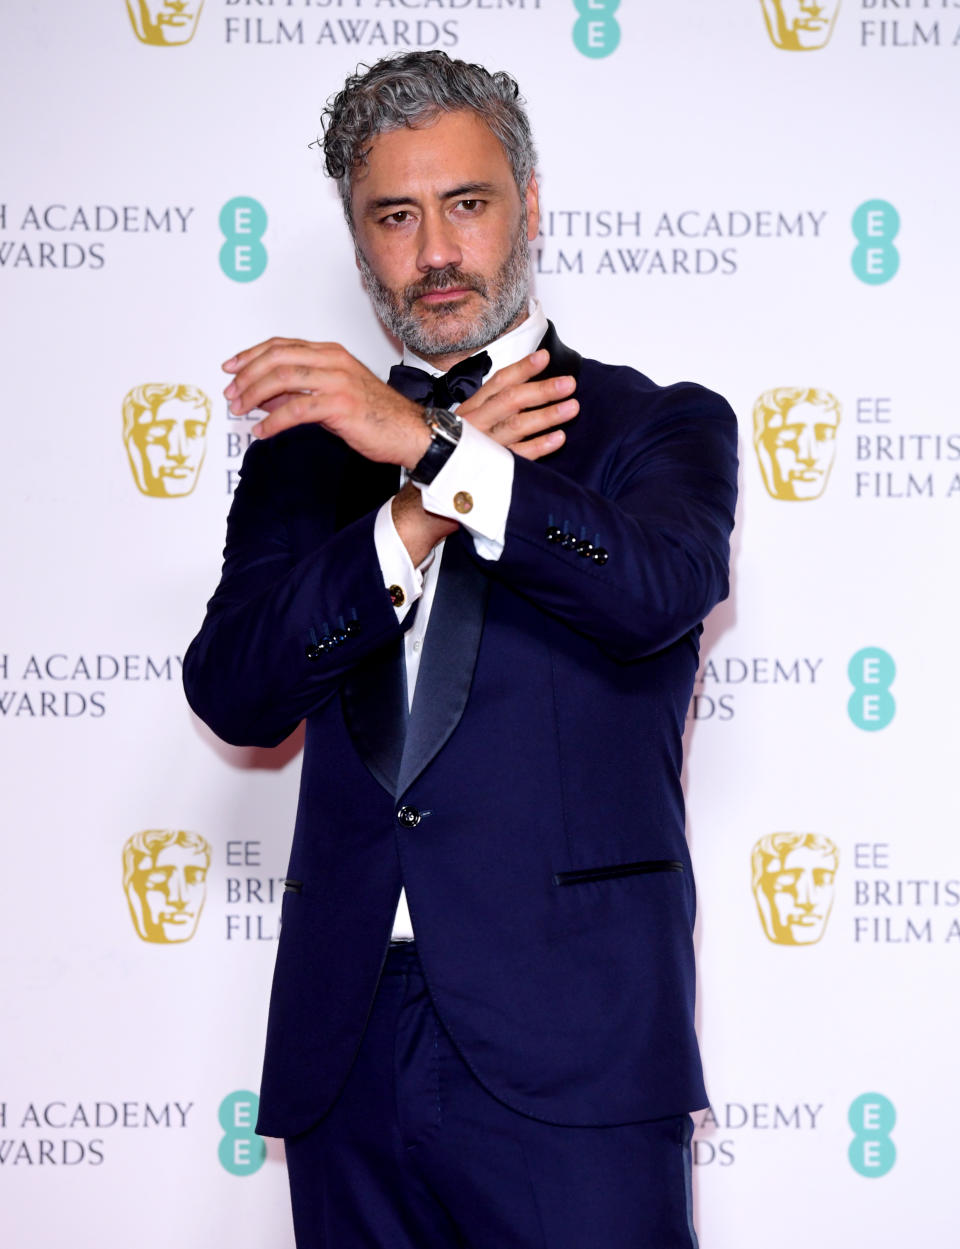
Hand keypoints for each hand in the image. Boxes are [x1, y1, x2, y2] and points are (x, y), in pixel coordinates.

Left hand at [223, 337, 429, 467]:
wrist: (410, 432)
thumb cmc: (376, 417)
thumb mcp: (332, 398)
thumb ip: (300, 393)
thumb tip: (265, 397)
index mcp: (331, 353)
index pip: (281, 346)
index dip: (251, 355)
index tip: (231, 368)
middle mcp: (333, 360)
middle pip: (276, 358)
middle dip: (247, 376)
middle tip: (231, 394)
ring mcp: (338, 380)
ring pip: (282, 378)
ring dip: (254, 395)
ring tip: (241, 411)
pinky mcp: (340, 404)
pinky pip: (297, 409)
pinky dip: (274, 421)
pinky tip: (262, 431)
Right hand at [458, 348, 578, 456]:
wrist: (435, 471)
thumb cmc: (462, 440)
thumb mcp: (475, 415)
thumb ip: (499, 399)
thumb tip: (532, 378)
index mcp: (475, 406)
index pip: (499, 382)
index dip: (522, 369)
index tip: (544, 357)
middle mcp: (478, 422)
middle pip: (510, 401)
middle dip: (542, 390)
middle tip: (568, 384)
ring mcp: (485, 444)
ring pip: (517, 426)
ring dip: (546, 415)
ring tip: (571, 407)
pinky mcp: (492, 466)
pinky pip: (519, 455)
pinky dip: (539, 446)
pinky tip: (558, 438)